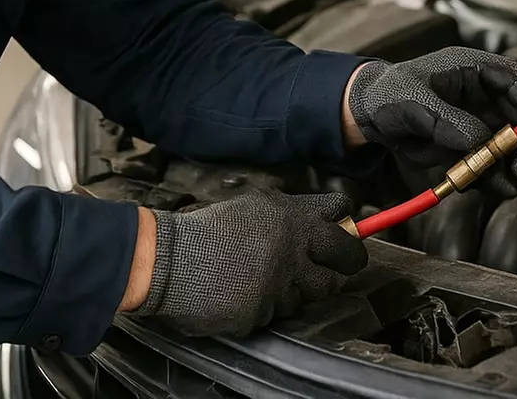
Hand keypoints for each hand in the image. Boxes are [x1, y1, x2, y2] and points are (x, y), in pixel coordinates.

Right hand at [129, 190, 366, 336]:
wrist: (168, 260)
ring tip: (267, 279)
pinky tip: (244, 294)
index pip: (341, 213)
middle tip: (334, 268)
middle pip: (347, 258)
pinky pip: (279, 313)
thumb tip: (327, 218)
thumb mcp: (253, 204)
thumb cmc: (207, 230)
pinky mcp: (265, 311)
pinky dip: (266, 305)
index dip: (347, 225)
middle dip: (347, 263)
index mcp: (292, 216)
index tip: (346, 233)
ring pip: (313, 292)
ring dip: (298, 288)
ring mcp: (282, 282)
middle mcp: (295, 247)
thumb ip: (290, 212)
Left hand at [344, 47, 516, 194]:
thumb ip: (447, 121)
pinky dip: (496, 177)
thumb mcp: (414, 103)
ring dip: (515, 165)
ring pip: (512, 143)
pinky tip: (495, 188)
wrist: (369, 116)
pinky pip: (492, 162)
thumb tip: (480, 142)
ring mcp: (479, 119)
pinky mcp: (470, 144)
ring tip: (509, 184)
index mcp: (476, 69)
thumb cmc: (389, 94)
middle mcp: (484, 93)